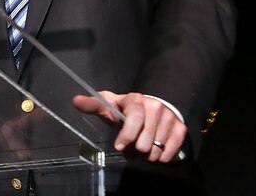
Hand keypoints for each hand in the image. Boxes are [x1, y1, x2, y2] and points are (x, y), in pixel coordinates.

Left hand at [72, 90, 186, 162]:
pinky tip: (155, 151)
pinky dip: (161, 156)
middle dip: (135, 150)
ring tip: (141, 147)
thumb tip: (75, 100)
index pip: (135, 118)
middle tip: (131, 147)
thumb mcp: (108, 106)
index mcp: (136, 99)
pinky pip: (170, 151)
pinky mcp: (180, 128)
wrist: (151, 106)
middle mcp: (155, 106)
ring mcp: (169, 117)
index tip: (119, 147)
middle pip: (145, 141)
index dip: (127, 135)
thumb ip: (93, 105)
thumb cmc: (125, 110)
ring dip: (146, 155)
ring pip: (156, 149)